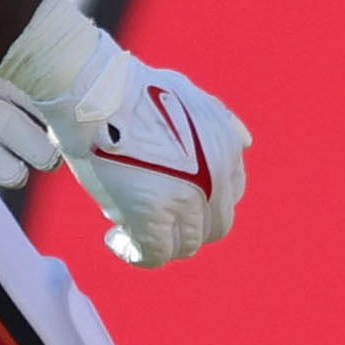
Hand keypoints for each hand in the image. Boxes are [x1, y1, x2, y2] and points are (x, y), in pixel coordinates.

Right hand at [0, 0, 249, 266]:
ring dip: (161, 243)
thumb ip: (221, 120)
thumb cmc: (133, 89)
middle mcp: (215, 179)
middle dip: (185, 227)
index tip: (172, 199)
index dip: (201, 203)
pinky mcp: (151, 216)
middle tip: (152, 219)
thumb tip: (246, 142)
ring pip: (186, 246)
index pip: (228, 197)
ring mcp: (185, 200)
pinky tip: (115, 239)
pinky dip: (137, 255)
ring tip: (127, 229)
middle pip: (213, 228)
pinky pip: (155, 255)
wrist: (98, 92)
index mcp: (227, 150)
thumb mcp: (192, 96)